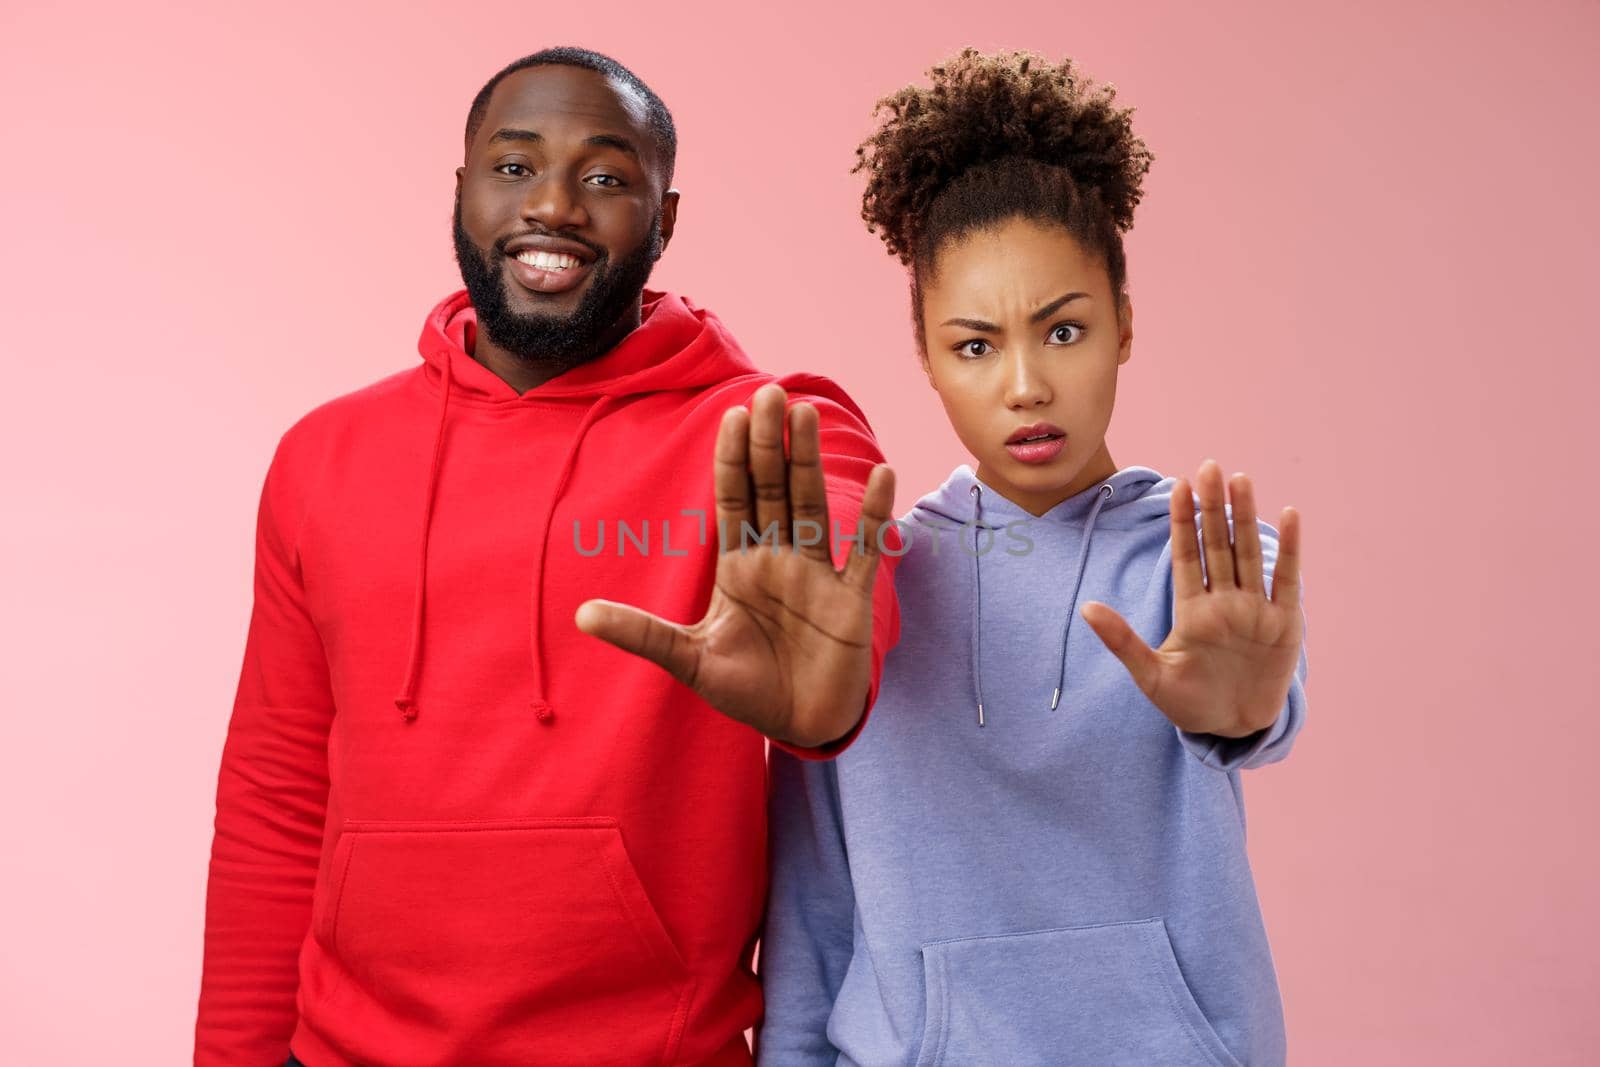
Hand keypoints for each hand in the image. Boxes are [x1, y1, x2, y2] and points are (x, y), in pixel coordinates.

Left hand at [574, 383, 895, 748]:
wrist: (800, 726)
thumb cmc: (746, 690)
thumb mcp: (688, 660)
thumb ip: (642, 634)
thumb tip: (580, 616)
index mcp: (739, 566)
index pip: (735, 499)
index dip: (733, 459)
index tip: (731, 416)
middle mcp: (779, 559)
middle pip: (774, 489)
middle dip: (770, 445)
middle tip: (770, 393)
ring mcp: (818, 575)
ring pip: (813, 505)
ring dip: (810, 461)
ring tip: (806, 414)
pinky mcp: (853, 600)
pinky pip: (868, 551)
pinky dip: (876, 517)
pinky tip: (882, 476)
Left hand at [1079, 459, 1302, 737]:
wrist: (1231, 728)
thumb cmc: (1188, 702)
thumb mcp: (1150, 674)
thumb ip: (1121, 640)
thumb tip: (1086, 607)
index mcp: (1192, 609)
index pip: (1186, 555)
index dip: (1183, 521)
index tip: (1178, 485)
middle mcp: (1224, 601)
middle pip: (1218, 545)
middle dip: (1213, 508)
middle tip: (1209, 466)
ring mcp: (1255, 609)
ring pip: (1249, 554)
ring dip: (1245, 518)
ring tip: (1241, 480)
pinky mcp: (1284, 624)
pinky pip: (1286, 580)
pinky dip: (1289, 549)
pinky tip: (1290, 514)